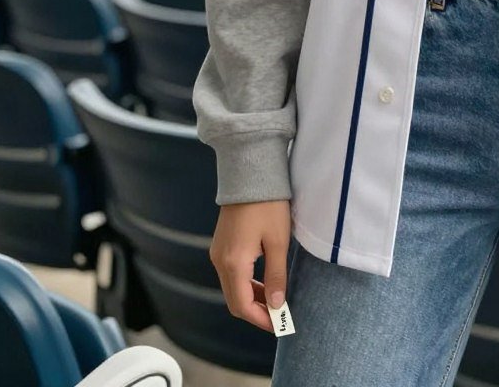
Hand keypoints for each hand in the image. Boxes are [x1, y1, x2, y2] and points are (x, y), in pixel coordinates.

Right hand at [209, 199, 291, 332]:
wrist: (250, 173)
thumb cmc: (268, 205)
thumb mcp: (278, 241)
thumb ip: (276, 275)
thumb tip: (276, 306)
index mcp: (233, 263)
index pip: (243, 306)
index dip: (261, 320)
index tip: (280, 326)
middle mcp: (219, 261)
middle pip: (234, 301)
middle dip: (256, 312)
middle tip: (279, 317)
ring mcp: (218, 253)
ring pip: (232, 288)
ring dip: (252, 299)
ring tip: (275, 302)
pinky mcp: (221, 245)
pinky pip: (231, 275)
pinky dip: (246, 284)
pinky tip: (264, 283)